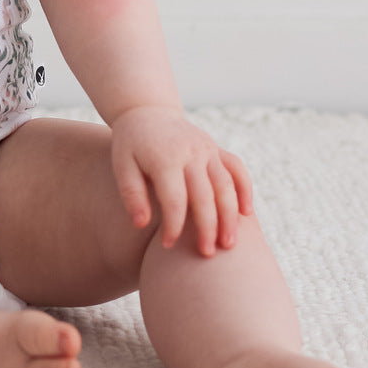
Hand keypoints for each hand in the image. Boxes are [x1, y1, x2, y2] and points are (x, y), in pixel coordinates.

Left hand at [110, 104, 253, 255]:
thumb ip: (131, 194)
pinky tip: (246, 213)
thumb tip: (140, 225)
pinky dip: (245, 189)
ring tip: (229, 244)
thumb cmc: (131, 144)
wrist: (147, 112)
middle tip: (207, 255)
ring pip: (226, 185)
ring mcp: (207, 149)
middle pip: (205, 195)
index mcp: (165, 157)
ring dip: (230, 216)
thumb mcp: (122, 165)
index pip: (174, 198)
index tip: (167, 245)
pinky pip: (237, 168)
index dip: (173, 225)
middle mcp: (190, 152)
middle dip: (207, 227)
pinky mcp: (216, 149)